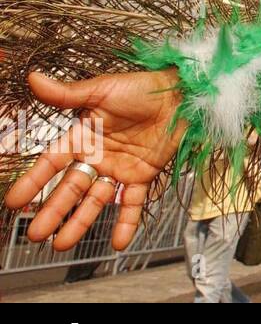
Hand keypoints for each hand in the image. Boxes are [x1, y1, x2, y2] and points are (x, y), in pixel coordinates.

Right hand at [3, 69, 183, 251]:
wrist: (182, 93)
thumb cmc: (142, 87)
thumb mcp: (102, 88)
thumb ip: (67, 93)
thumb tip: (32, 78)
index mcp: (83, 136)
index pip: (52, 162)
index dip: (33, 181)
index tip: (14, 203)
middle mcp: (99, 156)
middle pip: (71, 188)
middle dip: (53, 211)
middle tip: (35, 234)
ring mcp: (121, 168)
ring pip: (96, 200)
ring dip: (81, 222)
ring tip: (61, 245)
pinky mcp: (144, 175)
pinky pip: (133, 203)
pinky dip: (127, 223)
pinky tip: (119, 243)